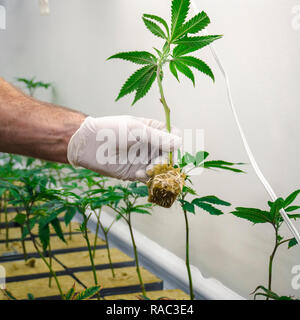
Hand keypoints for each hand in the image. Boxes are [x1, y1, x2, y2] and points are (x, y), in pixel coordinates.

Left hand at [67, 115, 181, 181]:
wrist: (88, 145)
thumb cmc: (111, 130)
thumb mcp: (136, 130)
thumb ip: (157, 137)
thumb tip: (179, 142)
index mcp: (153, 130)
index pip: (173, 136)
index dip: (175, 143)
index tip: (171, 148)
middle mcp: (151, 146)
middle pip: (170, 155)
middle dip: (165, 161)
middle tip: (156, 164)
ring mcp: (144, 160)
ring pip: (161, 169)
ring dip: (157, 172)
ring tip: (146, 170)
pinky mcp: (136, 173)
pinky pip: (149, 179)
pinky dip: (148, 179)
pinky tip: (138, 175)